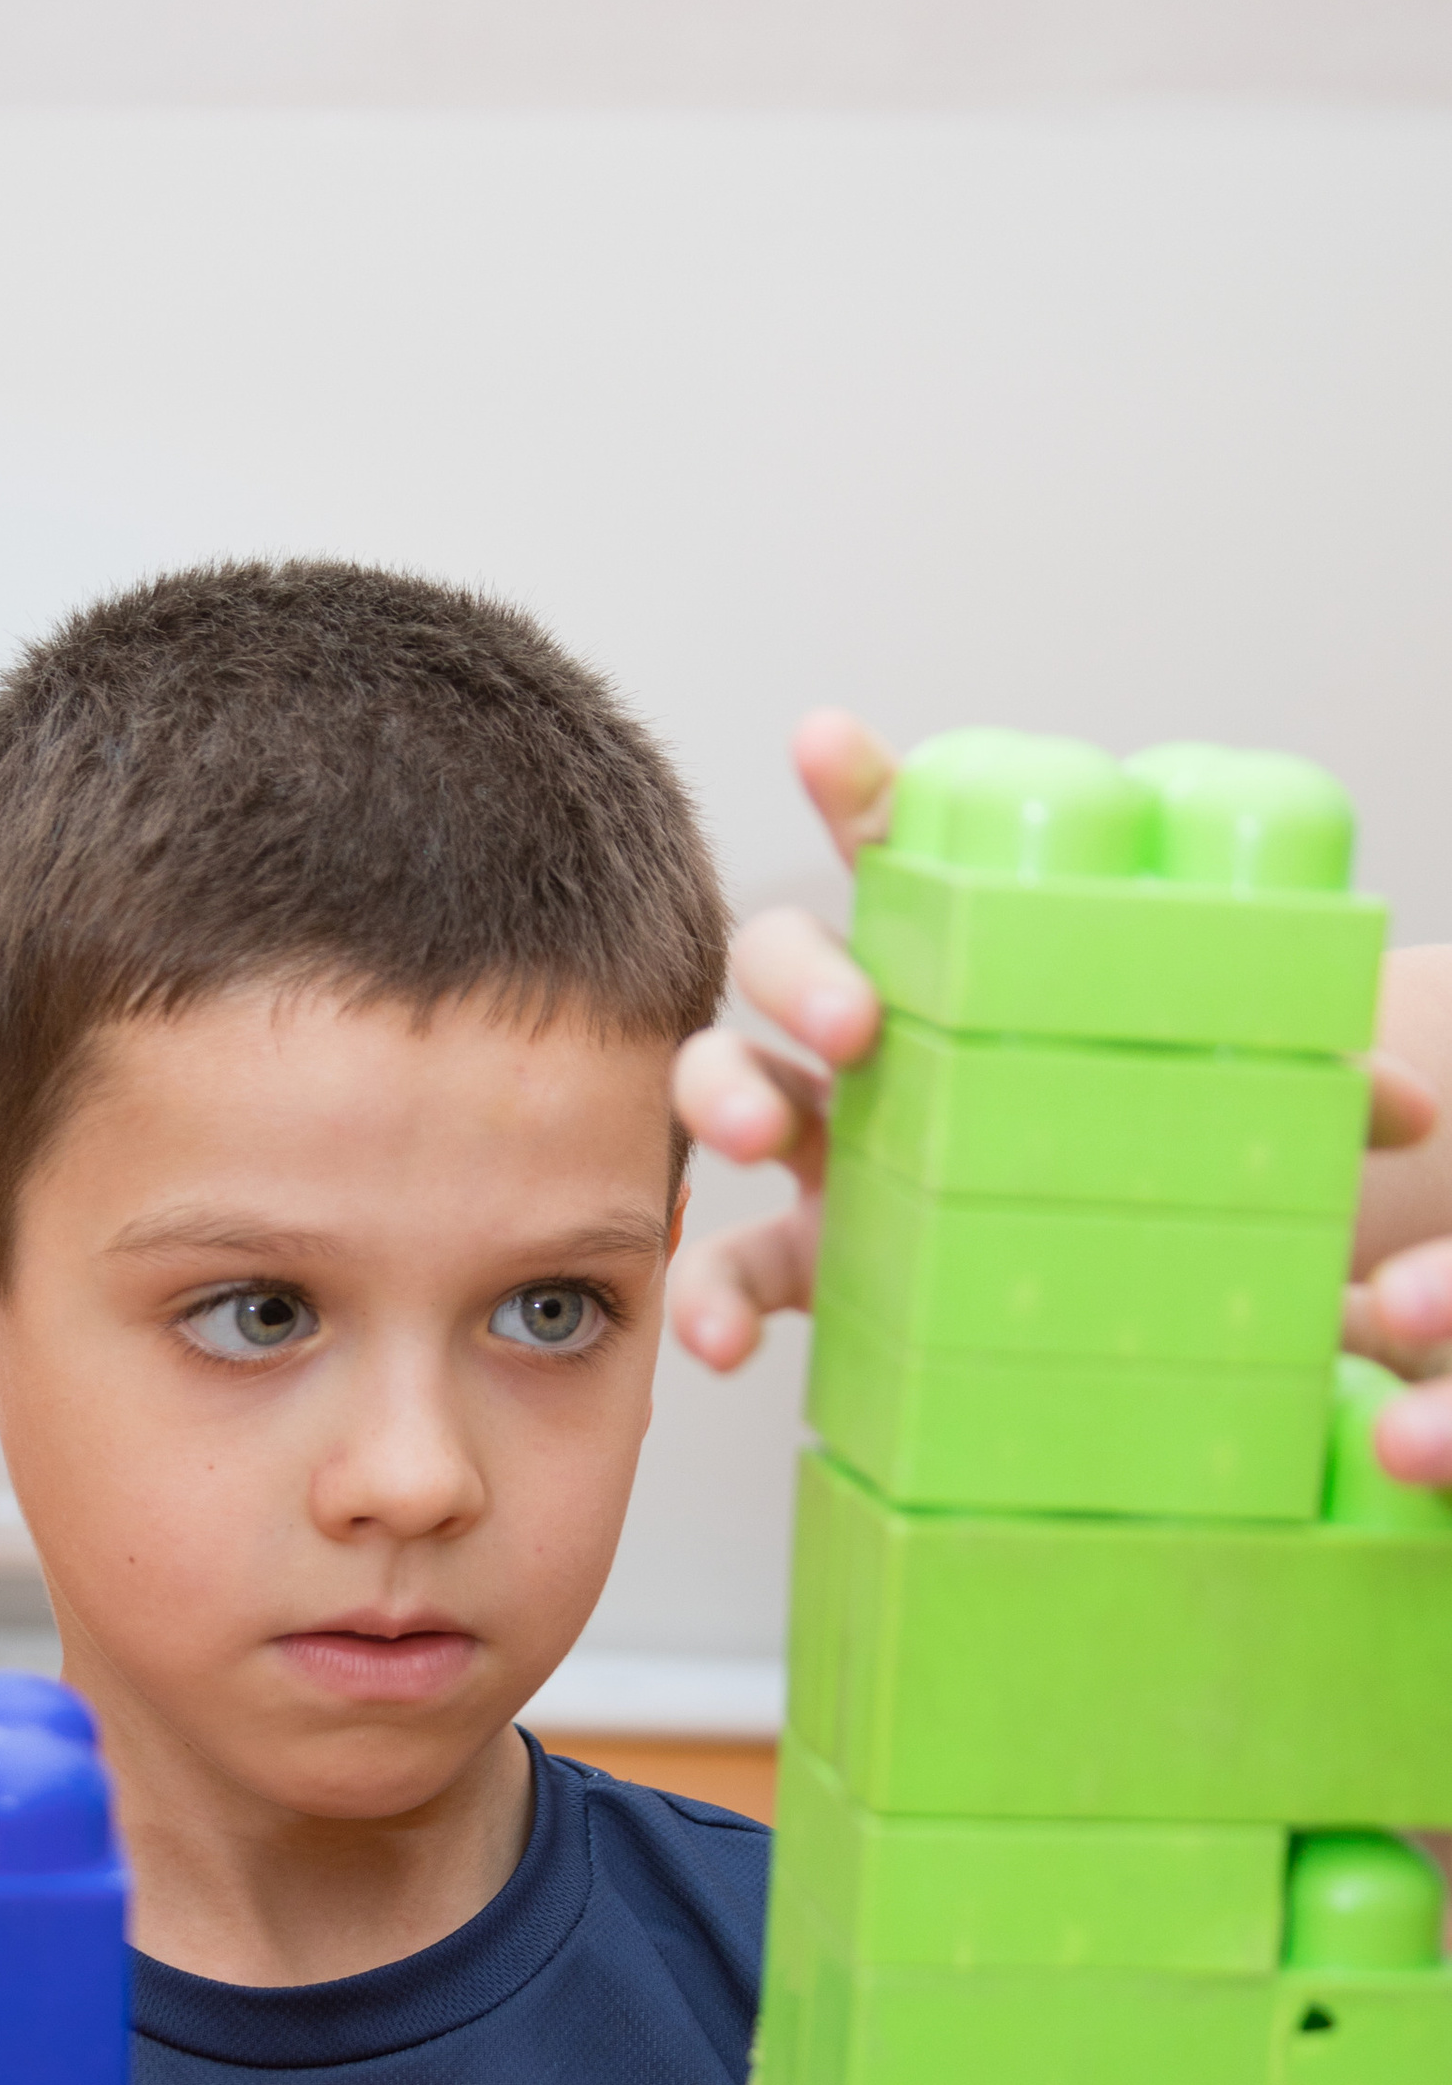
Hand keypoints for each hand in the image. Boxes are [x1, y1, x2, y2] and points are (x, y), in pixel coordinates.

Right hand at [673, 719, 1451, 1507]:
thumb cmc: (1125, 1166)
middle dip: (797, 970)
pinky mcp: (803, 1258)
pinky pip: (728, 1268)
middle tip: (854, 1020)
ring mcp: (824, 1145)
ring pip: (725, 1083)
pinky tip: (713, 1345)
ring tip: (756, 1141)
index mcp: (959, 972)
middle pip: (786, 955)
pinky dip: (703, 1301)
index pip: (899, 851)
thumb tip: (1407, 1104)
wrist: (1091, 1305)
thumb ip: (1295, 1093)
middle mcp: (872, 1042)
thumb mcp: (1206, 1118)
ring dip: (720, 1098)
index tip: (825, 738)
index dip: (855, 787)